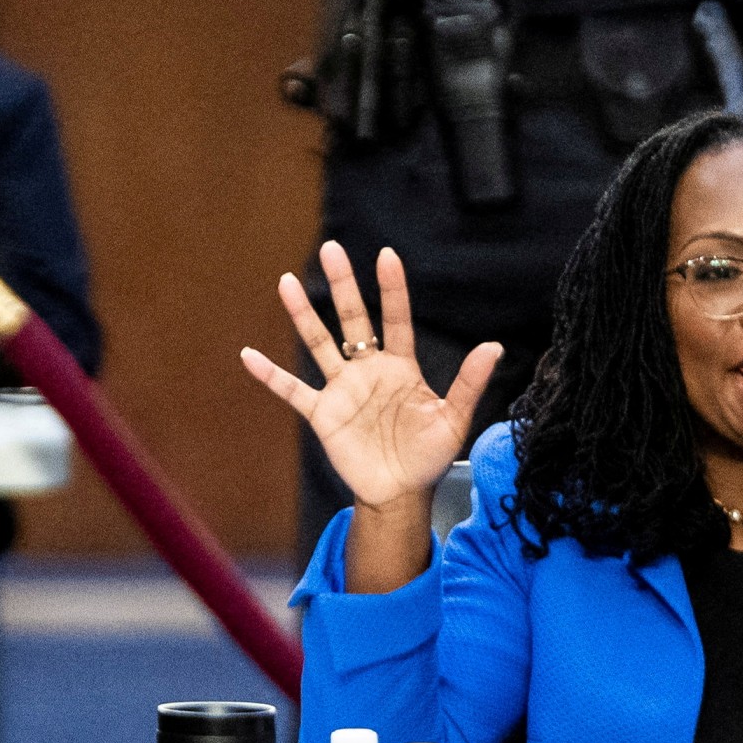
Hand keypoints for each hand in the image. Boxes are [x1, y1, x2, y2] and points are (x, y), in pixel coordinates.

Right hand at [240, 242, 501, 515]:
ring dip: (302, 314)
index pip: (396, 319)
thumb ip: (469, 382)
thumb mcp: (454, 419)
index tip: (386, 255)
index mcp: (401, 367)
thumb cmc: (429, 455)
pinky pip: (292, 390)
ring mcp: (342, 390)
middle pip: (353, 319)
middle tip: (332, 249)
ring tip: (286, 282)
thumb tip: (494, 346)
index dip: (392, 289)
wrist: (400, 492)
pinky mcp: (323, 414)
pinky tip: (248, 356)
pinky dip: (270, 375)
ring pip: (319, 343)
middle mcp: (368, 370)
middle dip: (342, 285)